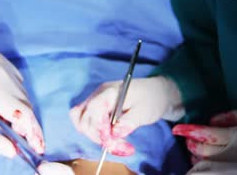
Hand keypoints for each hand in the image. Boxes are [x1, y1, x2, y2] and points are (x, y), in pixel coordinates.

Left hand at [0, 37, 43, 157]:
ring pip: (22, 89)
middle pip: (26, 102)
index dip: (32, 131)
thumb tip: (12, 151)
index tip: (35, 145)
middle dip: (24, 120)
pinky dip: (13, 90)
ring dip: (19, 105)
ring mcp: (1, 63)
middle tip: (15, 133)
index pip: (25, 115)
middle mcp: (3, 75)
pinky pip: (15, 77)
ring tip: (3, 117)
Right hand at [69, 76, 183, 155]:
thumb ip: (129, 122)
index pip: (95, 108)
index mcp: (111, 91)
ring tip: (114, 143)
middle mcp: (99, 94)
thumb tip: (114, 133)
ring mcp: (95, 100)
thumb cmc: (152, 99)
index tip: (112, 140)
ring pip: (80, 120)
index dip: (100, 127)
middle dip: (98, 136)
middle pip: (84, 117)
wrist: (155, 91)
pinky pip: (85, 121)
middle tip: (118, 146)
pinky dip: (93, 132)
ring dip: (94, 136)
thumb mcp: (145, 111)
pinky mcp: (96, 108)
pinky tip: (108, 138)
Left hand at [173, 111, 236, 174]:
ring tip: (197, 152)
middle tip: (189, 140)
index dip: (189, 131)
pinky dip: (208, 168)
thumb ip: (233, 116)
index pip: (204, 134)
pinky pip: (215, 173)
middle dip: (191, 145)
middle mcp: (231, 154)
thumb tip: (211, 120)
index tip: (178, 129)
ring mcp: (233, 169)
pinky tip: (209, 164)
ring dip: (197, 158)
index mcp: (236, 137)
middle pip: (200, 152)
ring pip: (205, 165)